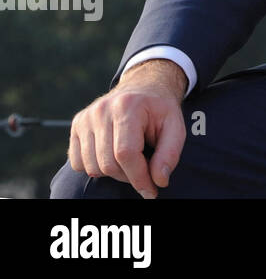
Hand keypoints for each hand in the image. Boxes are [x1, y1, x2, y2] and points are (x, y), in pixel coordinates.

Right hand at [67, 58, 187, 198]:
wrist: (144, 88)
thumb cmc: (160, 110)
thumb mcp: (175, 126)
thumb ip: (170, 153)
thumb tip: (159, 180)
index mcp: (128, 106)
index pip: (126, 154)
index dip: (139, 178)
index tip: (152, 191)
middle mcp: (101, 111)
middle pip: (108, 164)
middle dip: (129, 177)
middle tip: (145, 173)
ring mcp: (85, 118)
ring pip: (92, 167)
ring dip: (114, 173)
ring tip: (132, 161)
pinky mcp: (76, 125)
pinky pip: (78, 163)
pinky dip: (96, 168)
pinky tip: (113, 156)